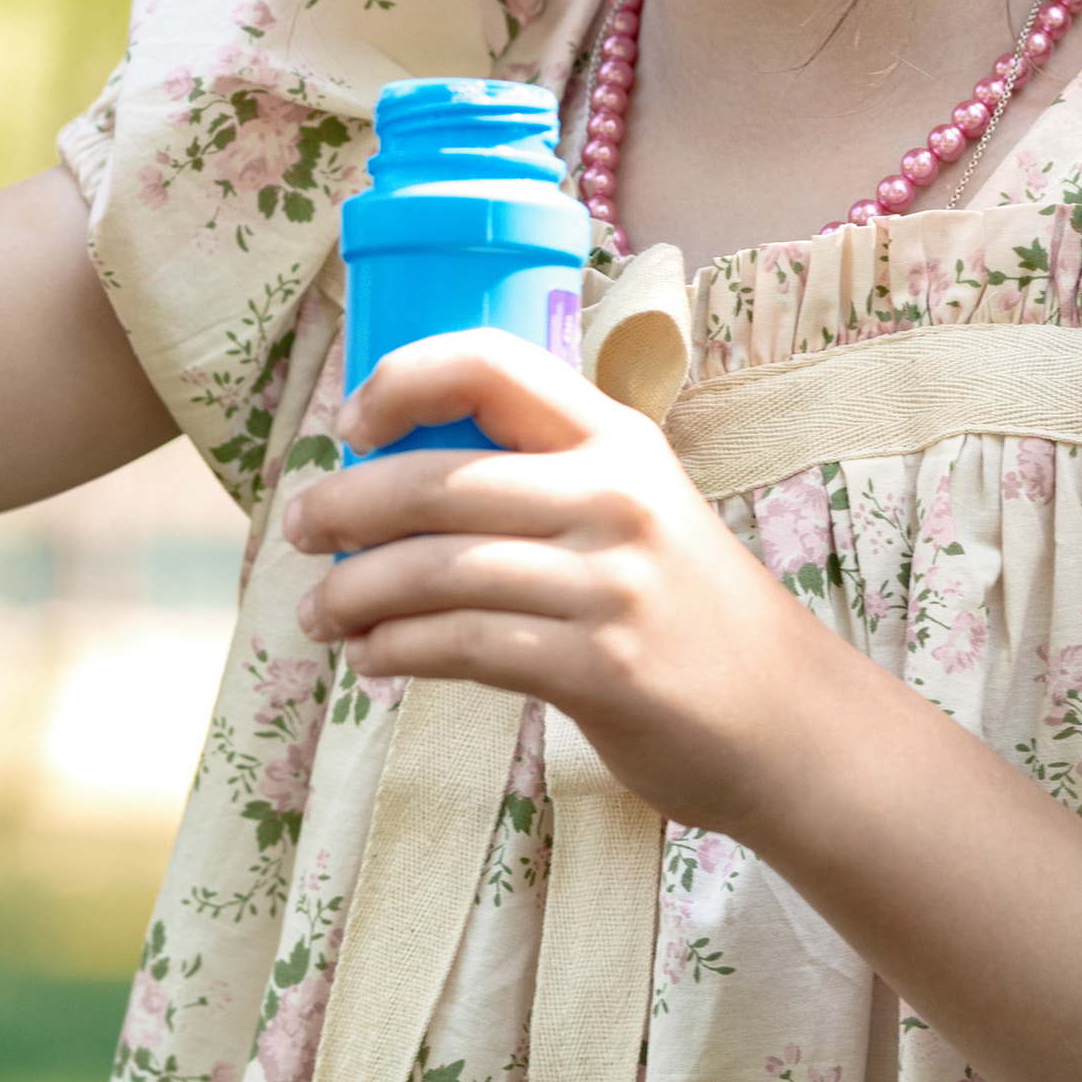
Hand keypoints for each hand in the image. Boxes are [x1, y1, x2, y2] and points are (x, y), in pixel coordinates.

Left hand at [283, 329, 828, 834]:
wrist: (786, 720)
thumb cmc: (686, 611)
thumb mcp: (635, 510)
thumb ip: (543, 480)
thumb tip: (393, 477)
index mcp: (615, 437)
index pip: (490, 362)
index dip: (400, 379)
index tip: (351, 425)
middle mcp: (613, 494)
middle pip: (436, 479)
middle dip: (341, 505)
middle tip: (296, 530)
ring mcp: (608, 582)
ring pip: (434, 569)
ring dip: (351, 592)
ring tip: (319, 613)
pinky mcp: (598, 666)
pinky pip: (462, 646)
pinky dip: (397, 651)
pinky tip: (372, 660)